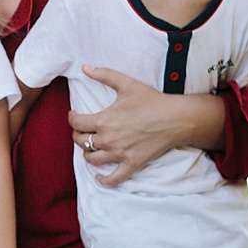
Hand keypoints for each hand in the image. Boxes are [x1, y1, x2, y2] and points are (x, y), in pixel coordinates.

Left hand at [67, 66, 226, 186]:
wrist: (175, 118)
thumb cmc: (151, 100)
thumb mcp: (126, 83)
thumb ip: (103, 74)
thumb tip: (84, 67)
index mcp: (103, 120)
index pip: (76, 123)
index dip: (72, 118)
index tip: (74, 115)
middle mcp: (108, 139)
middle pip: (80, 141)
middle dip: (78, 134)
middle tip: (82, 129)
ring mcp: (119, 154)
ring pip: (91, 159)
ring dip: (87, 153)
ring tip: (90, 146)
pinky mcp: (131, 164)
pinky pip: (112, 179)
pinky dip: (103, 180)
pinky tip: (98, 177)